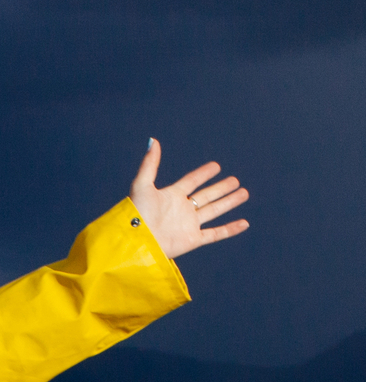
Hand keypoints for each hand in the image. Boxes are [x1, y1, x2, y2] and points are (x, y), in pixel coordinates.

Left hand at [130, 139, 248, 258]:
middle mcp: (181, 210)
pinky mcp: (193, 239)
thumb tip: (153, 140)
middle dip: (220, 188)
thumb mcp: (142, 185)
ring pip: (214, 211)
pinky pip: (216, 234)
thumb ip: (149, 164)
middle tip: (235, 180)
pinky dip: (231, 229)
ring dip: (229, 202)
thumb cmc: (137, 213)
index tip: (216, 166)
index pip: (191, 181)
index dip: (203, 174)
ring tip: (243, 193)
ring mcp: (188, 224)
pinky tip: (245, 223)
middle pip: (206, 196)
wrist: (137, 240)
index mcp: (170, 196)